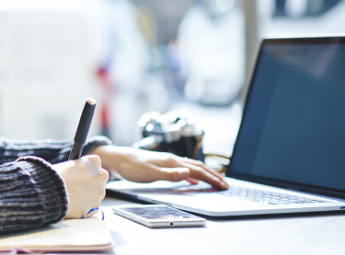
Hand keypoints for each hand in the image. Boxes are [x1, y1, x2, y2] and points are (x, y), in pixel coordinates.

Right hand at [52, 155, 109, 218]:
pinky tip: (73, 205)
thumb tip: (78, 174)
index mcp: (94, 161)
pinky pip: (91, 207)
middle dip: (90, 183)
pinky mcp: (96, 207)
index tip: (79, 173)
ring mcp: (100, 192)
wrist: (53, 193)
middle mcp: (101, 175)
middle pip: (98, 179)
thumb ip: (78, 168)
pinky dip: (84, 207)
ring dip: (87, 196)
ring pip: (95, 194)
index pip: (94, 164)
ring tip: (72, 197)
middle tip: (77, 187)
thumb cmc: (56, 177)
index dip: (85, 170)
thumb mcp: (68, 165)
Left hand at [90, 145, 228, 189]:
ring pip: (192, 167)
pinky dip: (193, 174)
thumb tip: (188, 174)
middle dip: (213, 176)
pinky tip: (194, 179)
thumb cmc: (132, 167)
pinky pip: (184, 169)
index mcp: (172, 162)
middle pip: (198, 167)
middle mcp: (172, 160)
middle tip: (226, 184)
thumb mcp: (150, 173)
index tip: (224, 185)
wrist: (118, 158)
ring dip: (205, 174)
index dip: (211, 178)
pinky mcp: (163, 164)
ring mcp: (168, 161)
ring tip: (216, 180)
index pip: (197, 170)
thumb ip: (169, 174)